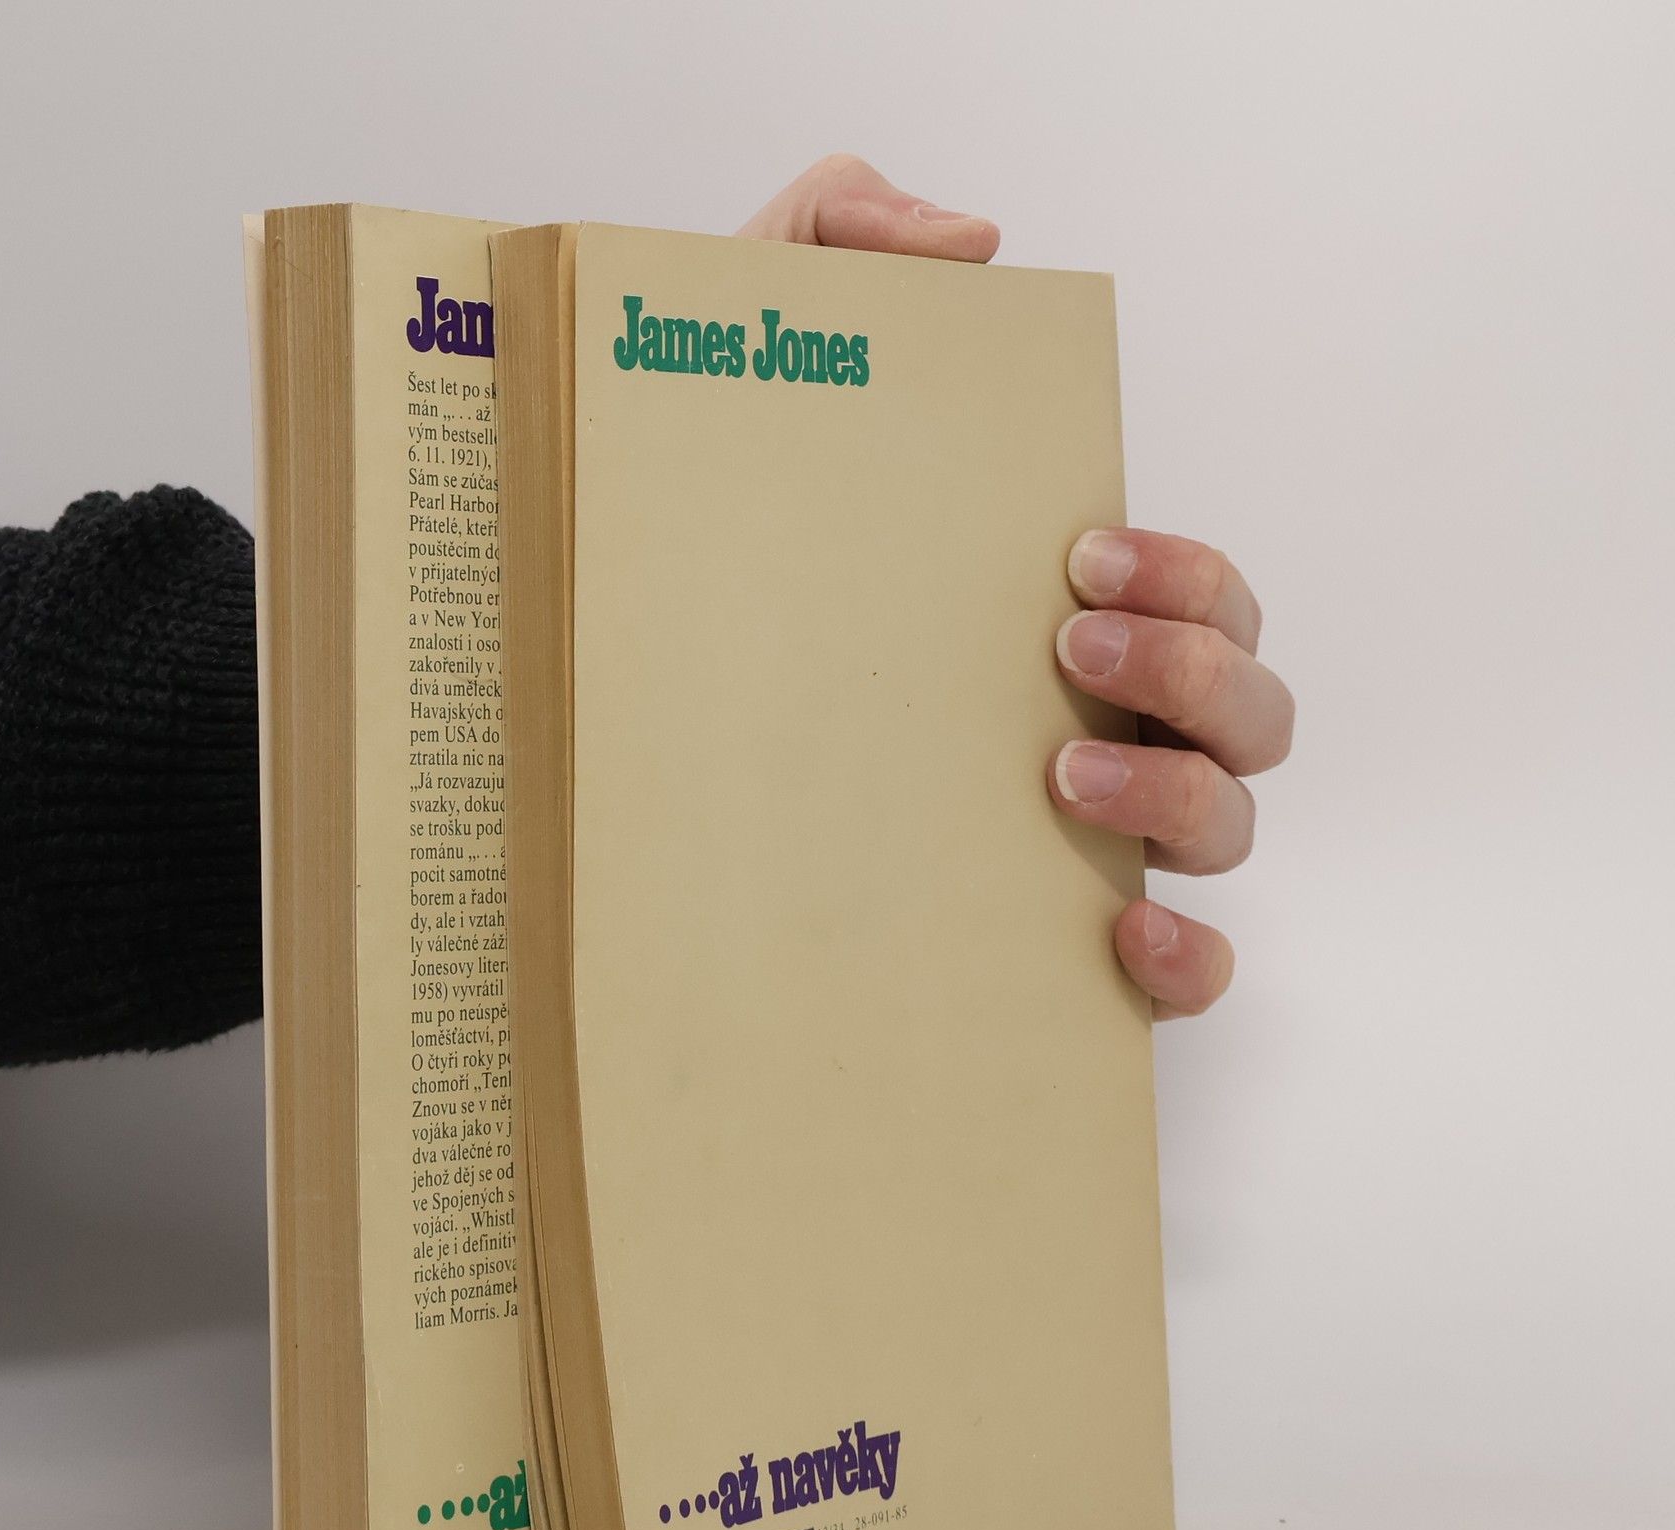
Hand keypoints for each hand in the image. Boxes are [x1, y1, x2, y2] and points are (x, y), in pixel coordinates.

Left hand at [744, 157, 1292, 1018]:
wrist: (591, 716)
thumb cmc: (712, 556)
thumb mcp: (749, 364)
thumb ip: (840, 244)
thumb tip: (974, 243)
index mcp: (1065, 624)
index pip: (1205, 596)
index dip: (1188, 576)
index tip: (1080, 558)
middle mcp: (1098, 731)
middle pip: (1249, 710)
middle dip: (1193, 668)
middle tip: (1064, 647)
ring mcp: (1085, 846)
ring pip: (1227, 829)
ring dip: (1179, 798)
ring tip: (1057, 776)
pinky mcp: (1054, 954)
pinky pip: (1182, 974)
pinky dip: (1185, 961)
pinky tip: (1118, 937)